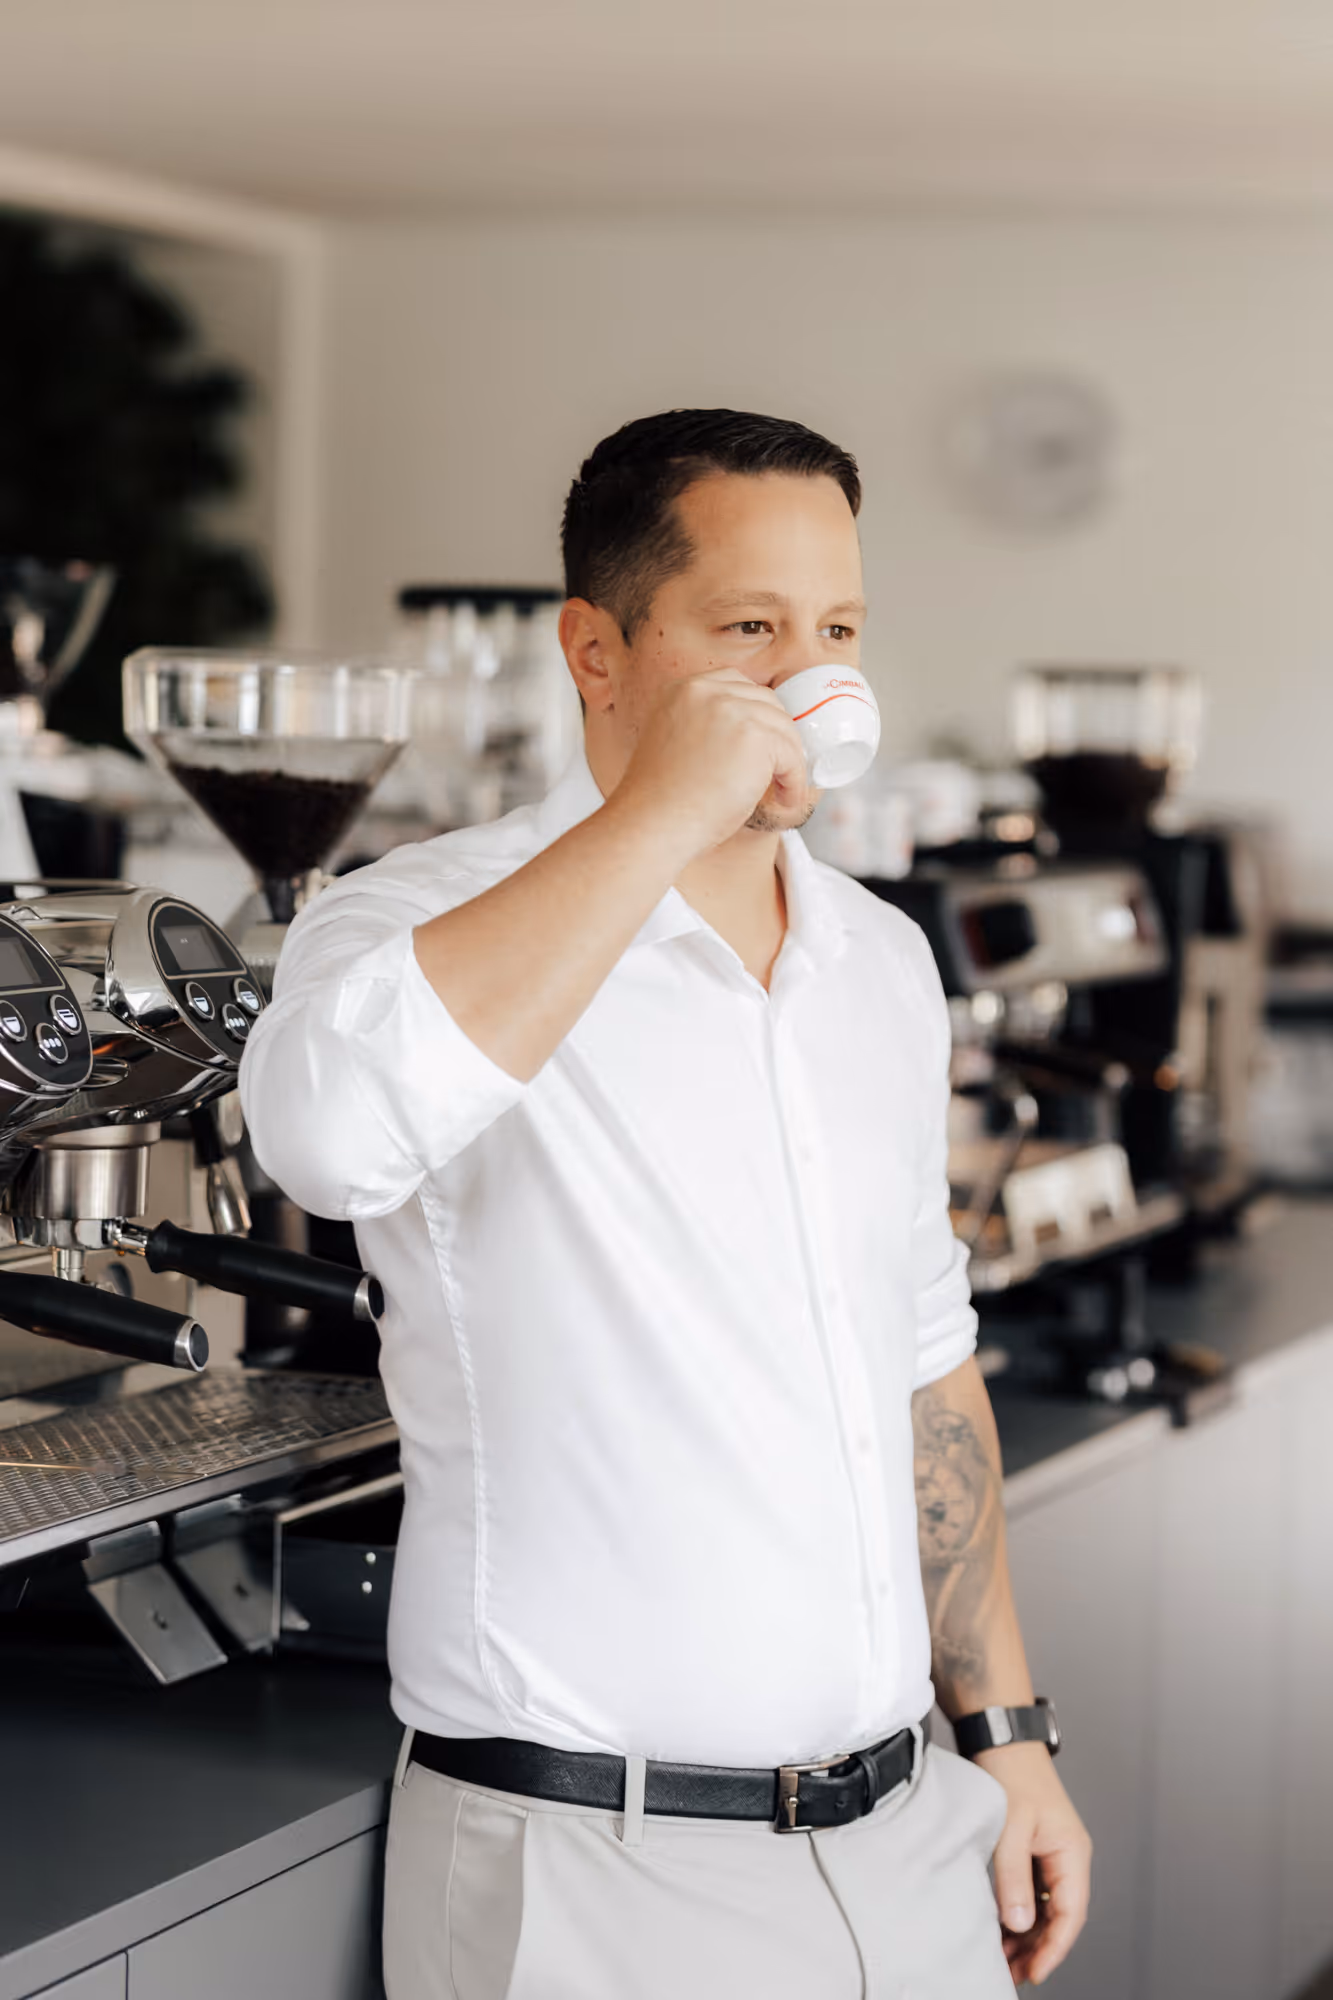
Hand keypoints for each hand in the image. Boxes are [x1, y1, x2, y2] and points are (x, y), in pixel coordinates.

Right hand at [614, 669, 808, 855]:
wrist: (652, 824)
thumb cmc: (660, 801)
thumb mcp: (674, 742)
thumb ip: (705, 726)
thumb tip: (749, 738)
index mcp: (680, 689)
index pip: (735, 684)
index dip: (755, 713)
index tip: (762, 740)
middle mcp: (705, 691)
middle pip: (765, 701)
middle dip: (776, 735)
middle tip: (780, 765)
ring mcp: (731, 709)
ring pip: (783, 728)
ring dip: (789, 760)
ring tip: (784, 789)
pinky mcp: (754, 736)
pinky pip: (791, 756)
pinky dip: (794, 781)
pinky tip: (785, 799)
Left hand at [975, 1742, 1091, 1986]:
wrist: (999, 1736)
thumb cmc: (1010, 1771)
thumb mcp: (1011, 1827)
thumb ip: (1014, 1877)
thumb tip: (1021, 1924)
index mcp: (1072, 1852)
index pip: (1071, 1914)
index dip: (1054, 1948)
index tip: (1034, 1973)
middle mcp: (1066, 1857)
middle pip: (1058, 1916)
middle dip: (1038, 1949)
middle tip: (1012, 1975)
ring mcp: (1049, 1854)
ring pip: (1044, 1907)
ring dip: (1026, 1934)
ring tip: (1003, 1960)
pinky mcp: (1031, 1850)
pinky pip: (1030, 1892)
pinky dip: (1017, 1913)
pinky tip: (999, 1929)